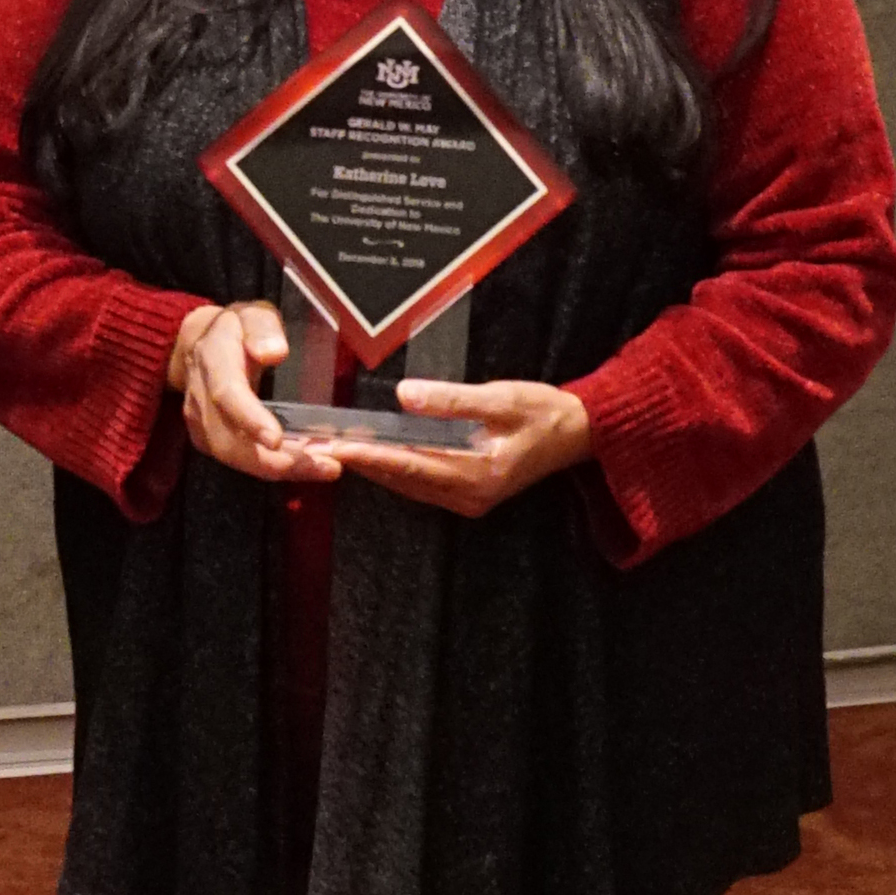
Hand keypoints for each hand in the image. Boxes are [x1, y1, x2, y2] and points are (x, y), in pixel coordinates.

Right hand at [169, 300, 342, 485]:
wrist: (197, 345)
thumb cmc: (235, 329)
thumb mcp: (251, 313)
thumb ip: (262, 327)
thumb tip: (275, 352)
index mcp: (213, 361)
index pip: (226, 394)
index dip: (249, 419)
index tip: (276, 439)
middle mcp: (199, 398)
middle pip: (230, 441)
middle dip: (276, 461)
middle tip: (324, 466)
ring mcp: (199, 423)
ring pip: (234, 458)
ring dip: (279, 469)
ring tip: (322, 468)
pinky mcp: (206, 440)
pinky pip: (238, 461)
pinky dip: (271, 469)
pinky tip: (304, 466)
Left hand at [327, 377, 591, 516]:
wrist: (580, 433)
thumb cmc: (545, 412)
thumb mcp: (502, 398)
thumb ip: (453, 400)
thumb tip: (405, 396)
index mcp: (477, 476)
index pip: (410, 465)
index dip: (369, 456)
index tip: (335, 447)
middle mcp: (468, 496)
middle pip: (402, 480)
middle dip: (359, 464)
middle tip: (315, 450)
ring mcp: (467, 498)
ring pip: (407, 484)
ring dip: (371, 468)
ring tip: (331, 452)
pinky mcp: (468, 492)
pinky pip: (420, 483)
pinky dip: (392, 469)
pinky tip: (370, 456)